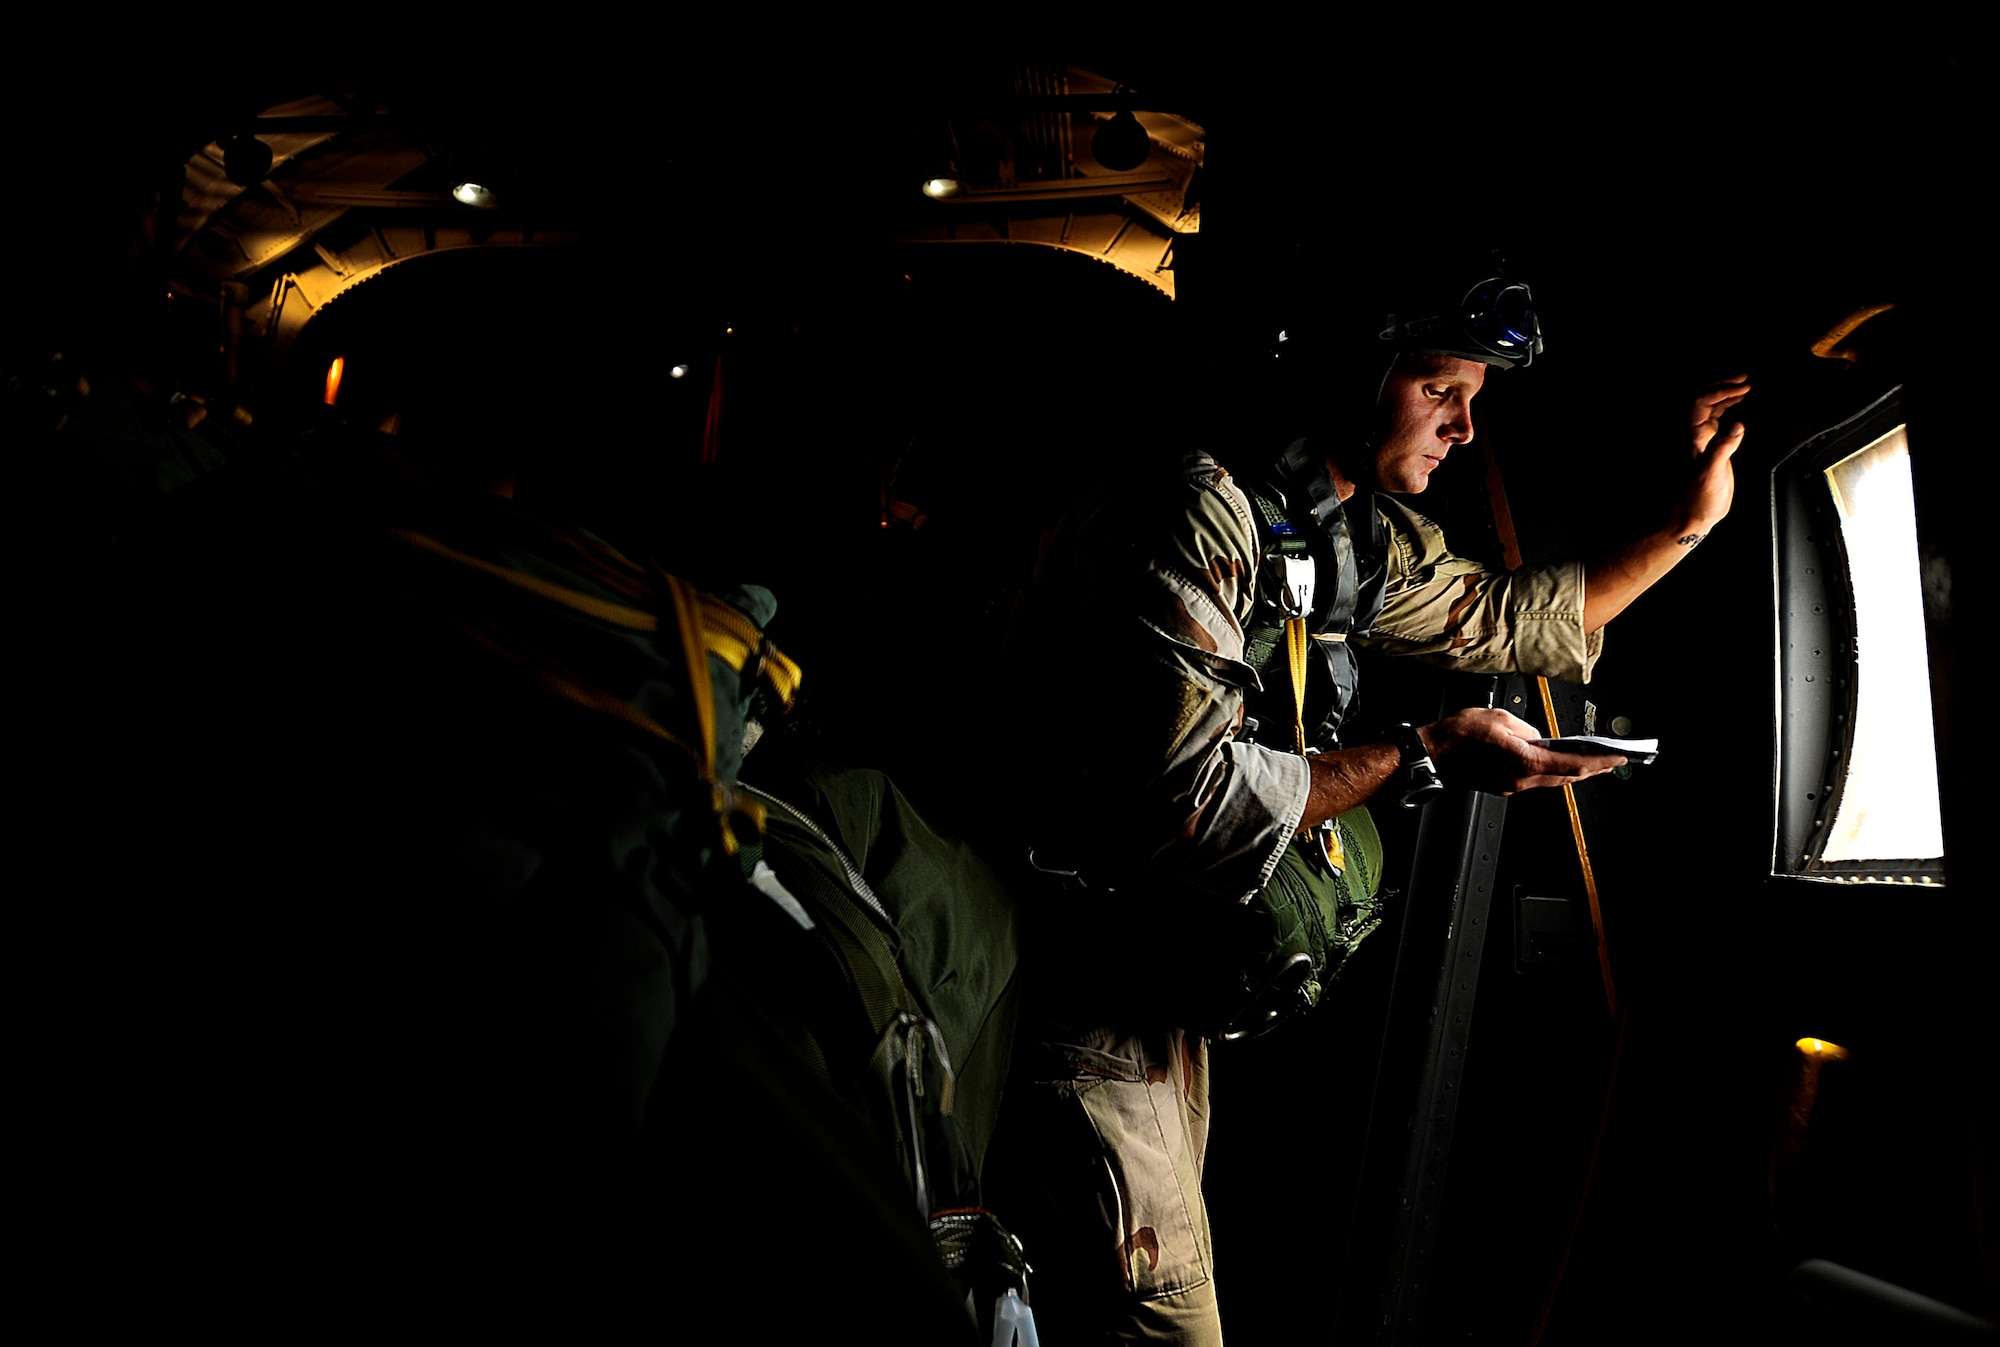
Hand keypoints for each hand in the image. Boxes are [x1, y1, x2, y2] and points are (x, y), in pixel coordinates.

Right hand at [1420, 708, 1623, 795]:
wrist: (1431, 754)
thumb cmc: (1458, 736)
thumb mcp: (1499, 718)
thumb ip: (1525, 728)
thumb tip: (1536, 736)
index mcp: (1526, 762)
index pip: (1574, 764)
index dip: (1600, 761)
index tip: (1618, 757)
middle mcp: (1521, 779)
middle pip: (1567, 777)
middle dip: (1593, 769)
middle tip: (1612, 762)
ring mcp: (1511, 785)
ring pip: (1552, 780)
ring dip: (1573, 772)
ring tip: (1590, 763)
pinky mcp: (1502, 785)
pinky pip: (1535, 780)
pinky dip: (1552, 772)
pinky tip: (1556, 764)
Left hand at [1680, 375, 1750, 538]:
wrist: (1692, 516)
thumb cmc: (1698, 499)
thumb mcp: (1711, 474)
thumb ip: (1722, 448)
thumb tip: (1737, 425)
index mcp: (1691, 436)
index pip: (1701, 402)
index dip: (1719, 390)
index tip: (1741, 386)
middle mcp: (1693, 435)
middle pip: (1703, 400)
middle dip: (1722, 385)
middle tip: (1743, 378)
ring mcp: (1700, 439)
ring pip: (1709, 408)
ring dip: (1725, 394)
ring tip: (1744, 386)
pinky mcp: (1707, 446)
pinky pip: (1715, 419)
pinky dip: (1726, 407)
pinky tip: (1737, 404)